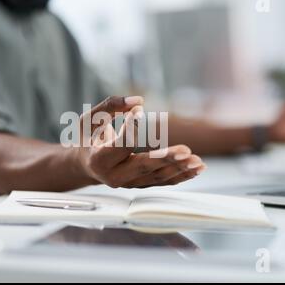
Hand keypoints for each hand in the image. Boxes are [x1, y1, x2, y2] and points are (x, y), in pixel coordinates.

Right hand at [74, 96, 206, 188]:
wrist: (86, 165)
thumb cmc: (88, 139)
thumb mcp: (90, 119)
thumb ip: (111, 106)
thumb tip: (139, 100)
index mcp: (99, 159)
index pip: (119, 145)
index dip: (130, 128)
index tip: (138, 110)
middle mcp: (114, 176)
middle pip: (143, 166)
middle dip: (165, 159)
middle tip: (185, 150)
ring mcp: (129, 183)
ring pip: (157, 177)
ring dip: (179, 169)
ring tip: (197, 160)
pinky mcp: (141, 184)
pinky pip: (163, 182)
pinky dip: (181, 176)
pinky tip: (197, 168)